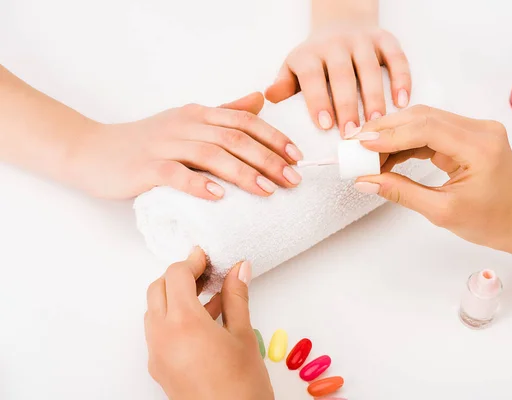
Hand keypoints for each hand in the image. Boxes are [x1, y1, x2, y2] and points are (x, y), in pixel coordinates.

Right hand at [67, 92, 303, 198]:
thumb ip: (224, 111)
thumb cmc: (145, 141)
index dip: (274, 137)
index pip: (245, 121)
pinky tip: (219, 196)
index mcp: (199, 115)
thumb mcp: (188, 121)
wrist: (93, 151)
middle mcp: (186, 125)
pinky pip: (176, 175)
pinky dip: (199, 185)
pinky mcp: (146, 167)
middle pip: (235, 138)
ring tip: (268, 190)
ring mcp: (165, 145)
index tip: (298, 156)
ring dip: (244, 173)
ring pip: (211, 155)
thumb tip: (260, 100)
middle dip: (269, 159)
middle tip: (293, 179)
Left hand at [145, 248, 272, 399]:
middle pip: (157, 289)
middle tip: (205, 273)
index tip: (206, 257)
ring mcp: (156, 354)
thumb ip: (236, 297)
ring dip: (175, 297)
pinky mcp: (158, 368)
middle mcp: (161, 337)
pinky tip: (204, 321)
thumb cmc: (242, 387)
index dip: (192, 262)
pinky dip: (174, 318)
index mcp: (184, 324)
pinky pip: (159, 332)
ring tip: (208, 296)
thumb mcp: (242, 335)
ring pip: (154, 311)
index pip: (176, 276)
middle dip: (178, 276)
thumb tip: (239, 269)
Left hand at [265, 25, 410, 137]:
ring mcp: (362, 40)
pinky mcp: (384, 39)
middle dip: (347, 105)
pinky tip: (402, 101)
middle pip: (342, 75)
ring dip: (375, 96)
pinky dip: (401, 78)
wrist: (340, 23)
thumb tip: (269, 97)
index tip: (325, 126)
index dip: (318, 100)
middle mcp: (336, 44)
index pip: (312, 76)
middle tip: (351, 133)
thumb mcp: (293, 68)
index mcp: (310, 53)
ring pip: (369, 68)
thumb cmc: (316, 58)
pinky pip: (396, 57)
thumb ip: (283, 85)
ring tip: (377, 122)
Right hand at [354, 105, 511, 252]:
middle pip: (423, 117)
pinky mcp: (467, 135)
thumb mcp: (442, 211)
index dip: (390, 134)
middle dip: (385, 130)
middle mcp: (480, 129)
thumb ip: (401, 192)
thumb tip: (365, 181)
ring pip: (423, 121)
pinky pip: (430, 131)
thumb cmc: (491, 222)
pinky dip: (406, 142)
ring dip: (393, 135)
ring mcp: (474, 129)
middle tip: (354, 144)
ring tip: (365, 153)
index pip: (427, 128)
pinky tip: (386, 156)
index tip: (360, 144)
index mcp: (480, 147)